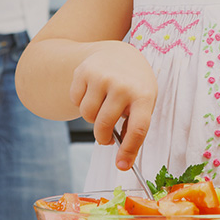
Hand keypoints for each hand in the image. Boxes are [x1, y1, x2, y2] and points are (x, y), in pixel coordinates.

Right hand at [68, 42, 157, 168]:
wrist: (119, 53)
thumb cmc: (134, 85)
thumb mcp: (144, 101)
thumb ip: (134, 127)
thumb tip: (122, 161)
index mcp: (144, 94)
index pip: (138, 128)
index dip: (129, 151)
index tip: (122, 166)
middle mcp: (122, 84)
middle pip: (104, 125)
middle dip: (103, 138)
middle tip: (106, 137)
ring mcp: (101, 76)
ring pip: (87, 115)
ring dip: (92, 119)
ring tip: (102, 108)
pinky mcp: (83, 71)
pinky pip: (75, 101)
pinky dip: (82, 103)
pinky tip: (94, 93)